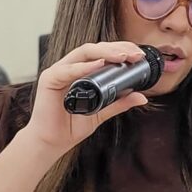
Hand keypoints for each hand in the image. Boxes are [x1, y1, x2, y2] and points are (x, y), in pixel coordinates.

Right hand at [23, 41, 147, 155]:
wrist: (53, 142)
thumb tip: (142, 97)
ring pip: (83, 53)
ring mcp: (59, 71)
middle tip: (135, 54)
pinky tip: (99, 65)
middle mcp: (71, 67)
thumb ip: (119, 103)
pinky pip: (67, 70)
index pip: (103, 53)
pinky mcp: (49, 79)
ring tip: (122, 56)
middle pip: (95, 49)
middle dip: (117, 48)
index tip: (139, 55)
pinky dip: (84, 67)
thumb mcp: (102, 112)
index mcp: (82, 71)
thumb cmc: (72, 126)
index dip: (122, 50)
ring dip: (105, 53)